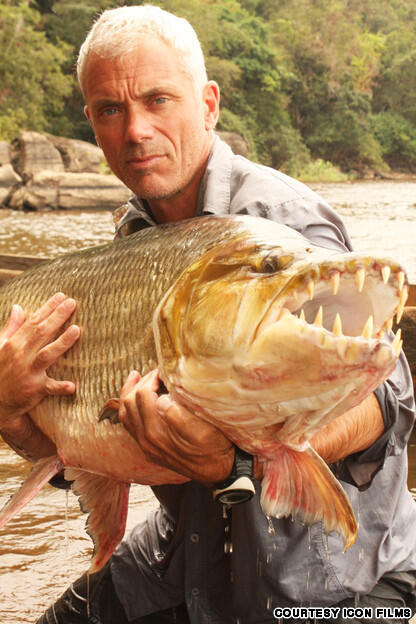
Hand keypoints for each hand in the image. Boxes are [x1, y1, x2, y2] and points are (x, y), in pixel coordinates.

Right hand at [0, 293, 79, 457]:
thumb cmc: (0, 370)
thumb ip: (11, 328)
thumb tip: (18, 307)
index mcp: (13, 344)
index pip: (32, 322)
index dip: (48, 308)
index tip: (62, 296)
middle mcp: (20, 356)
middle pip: (41, 333)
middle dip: (57, 316)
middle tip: (73, 303)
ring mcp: (28, 373)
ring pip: (47, 355)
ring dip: (62, 342)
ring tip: (77, 329)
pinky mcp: (35, 390)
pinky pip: (49, 388)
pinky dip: (61, 387)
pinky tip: (73, 385)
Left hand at [118, 369, 234, 483]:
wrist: (218, 472)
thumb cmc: (215, 448)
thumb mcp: (203, 431)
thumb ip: (179, 416)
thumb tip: (161, 399)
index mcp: (156, 432)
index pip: (143, 395)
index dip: (152, 378)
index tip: (165, 370)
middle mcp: (146, 440)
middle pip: (129, 402)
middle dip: (141, 382)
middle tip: (156, 372)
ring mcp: (145, 445)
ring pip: (125, 413)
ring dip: (129, 392)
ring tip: (137, 377)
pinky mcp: (148, 448)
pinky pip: (129, 424)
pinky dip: (129, 407)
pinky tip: (136, 398)